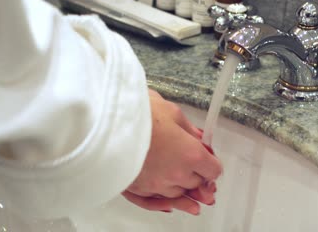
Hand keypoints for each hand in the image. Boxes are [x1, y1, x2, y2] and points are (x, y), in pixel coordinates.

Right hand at [123, 89, 221, 214]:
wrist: (104, 122)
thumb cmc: (137, 113)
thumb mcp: (171, 111)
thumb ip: (188, 129)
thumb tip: (198, 137)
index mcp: (190, 154)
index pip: (213, 169)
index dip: (212, 164)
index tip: (208, 160)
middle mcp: (176, 174)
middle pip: (196, 184)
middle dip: (199, 178)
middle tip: (199, 173)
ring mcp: (156, 184)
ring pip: (177, 195)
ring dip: (184, 192)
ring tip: (191, 197)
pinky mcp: (136, 188)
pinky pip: (154, 202)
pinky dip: (163, 203)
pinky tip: (169, 206)